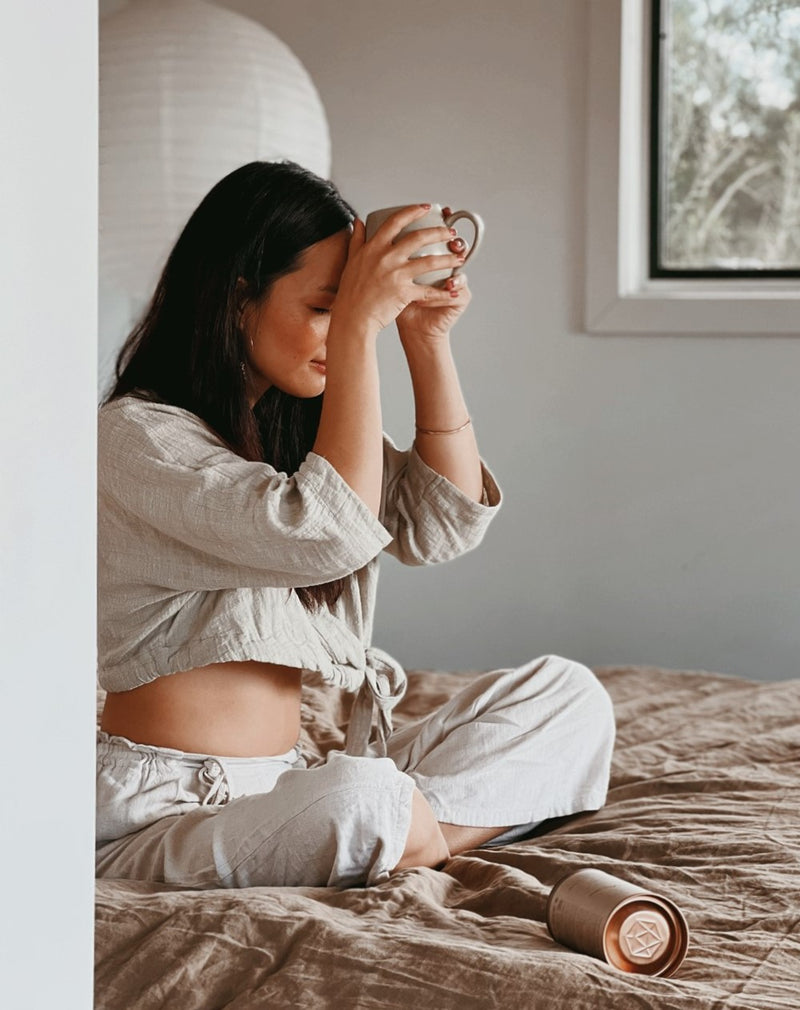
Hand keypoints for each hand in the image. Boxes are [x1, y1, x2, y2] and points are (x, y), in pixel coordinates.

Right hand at [332, 205, 466, 333]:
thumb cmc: (351, 292)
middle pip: (418, 237)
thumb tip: (358, 221)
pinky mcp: (404, 292)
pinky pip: (429, 291)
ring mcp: (396, 275)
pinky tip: (454, 289)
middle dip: (439, 232)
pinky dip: (444, 292)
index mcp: (373, 247)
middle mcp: (386, 258)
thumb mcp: (351, 261)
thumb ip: (357, 239)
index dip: (413, 211)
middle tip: (451, 232)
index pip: (396, 221)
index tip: (427, 207)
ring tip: (460, 258)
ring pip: (429, 262)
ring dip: (448, 259)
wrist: (353, 318)